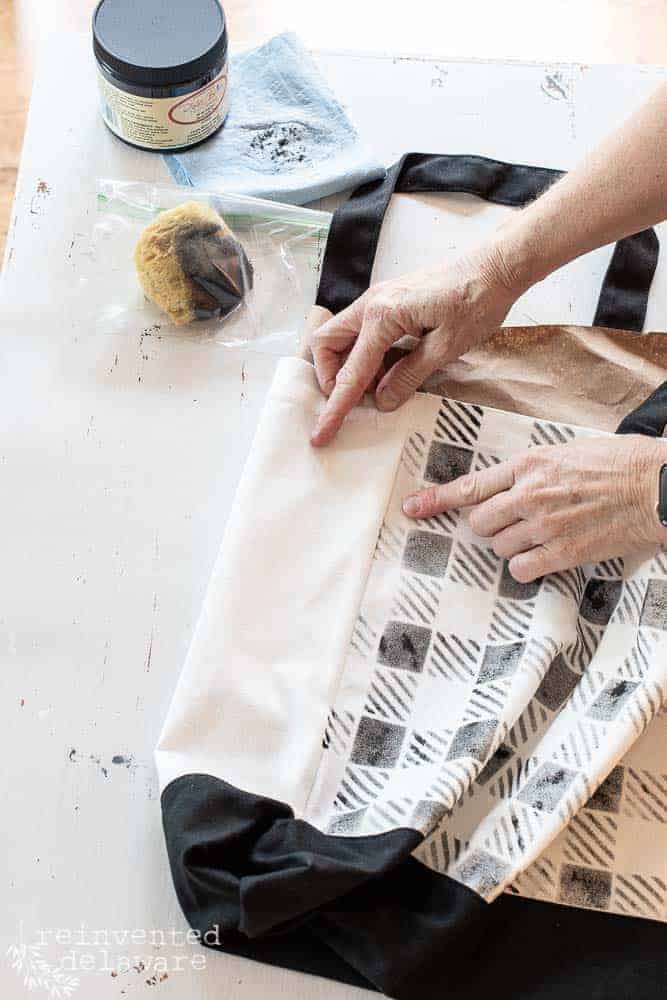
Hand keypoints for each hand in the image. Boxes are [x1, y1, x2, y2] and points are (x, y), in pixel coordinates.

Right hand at [309, 245, 519, 445]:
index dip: (336, 407)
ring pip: (341, 336)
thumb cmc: (477, 300)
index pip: (351, 371)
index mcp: (383, 315)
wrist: (495, 266)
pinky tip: (393, 367)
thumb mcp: (446, 348)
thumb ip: (409, 376)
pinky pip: (362, 331)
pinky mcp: (390, 301)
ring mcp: (379, 299)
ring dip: (351, 366)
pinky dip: (367, 354)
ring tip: (382, 385)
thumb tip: (382, 401)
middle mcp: (373, 303)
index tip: (322, 432)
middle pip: (327, 344)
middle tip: (355, 399)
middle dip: (331, 376)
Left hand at [402, 436, 666, 581]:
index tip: (412, 509)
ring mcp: (545, 525)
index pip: (470, 485)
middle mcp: (530, 493)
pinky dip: (528, 567)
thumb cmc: (620, 464)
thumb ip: (532, 470)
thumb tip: (508, 487)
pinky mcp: (564, 552)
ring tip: (542, 535)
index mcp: (529, 464)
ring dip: (512, 546)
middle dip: (490, 527)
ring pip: (499, 548)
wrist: (660, 487)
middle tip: (514, 524)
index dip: (436, 500)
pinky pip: (522, 569)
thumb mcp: (568, 452)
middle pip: (479, 523)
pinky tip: (547, 555)